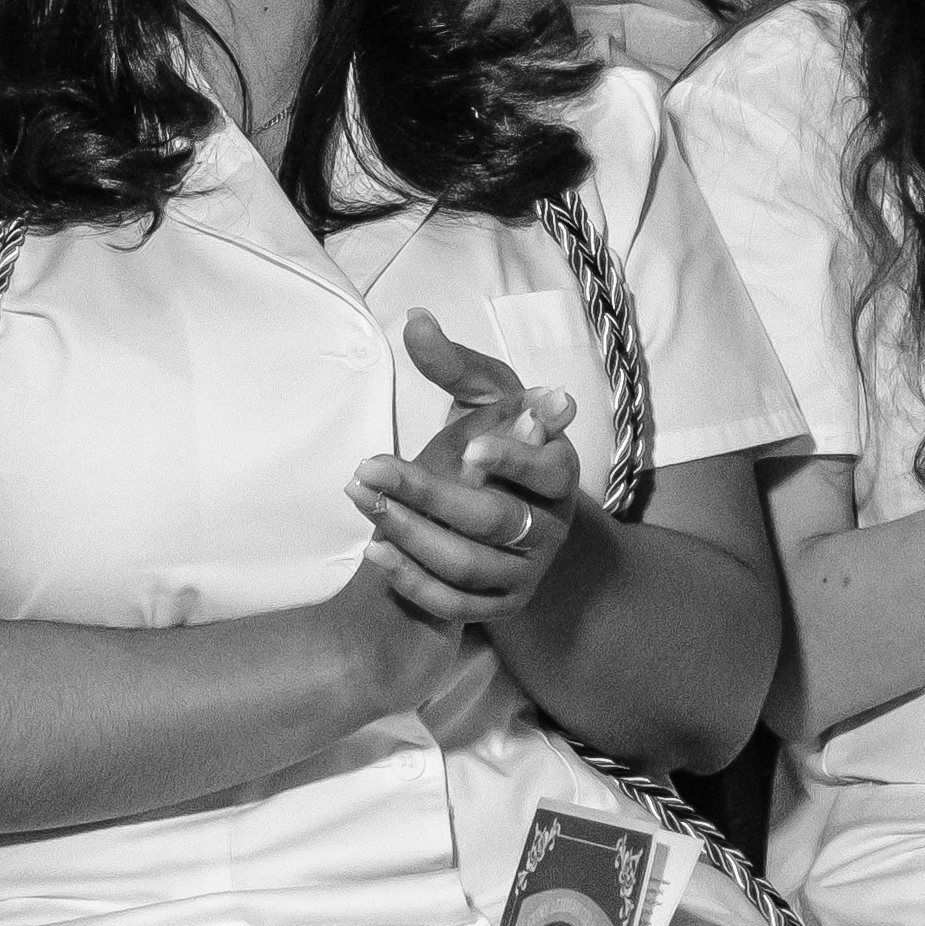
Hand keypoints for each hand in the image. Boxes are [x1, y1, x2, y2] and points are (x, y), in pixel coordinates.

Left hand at [346, 314, 587, 628]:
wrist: (509, 517)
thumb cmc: (493, 442)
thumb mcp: (485, 398)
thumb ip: (453, 363)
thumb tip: (415, 319)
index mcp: (560, 470)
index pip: (547, 471)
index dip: (513, 460)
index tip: (470, 449)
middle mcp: (552, 526)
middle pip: (494, 518)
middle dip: (429, 493)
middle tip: (370, 468)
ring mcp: (527, 571)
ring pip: (469, 564)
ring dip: (411, 533)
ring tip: (363, 500)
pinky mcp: (501, 606)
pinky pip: (456, 604)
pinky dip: (413, 580)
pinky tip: (374, 550)